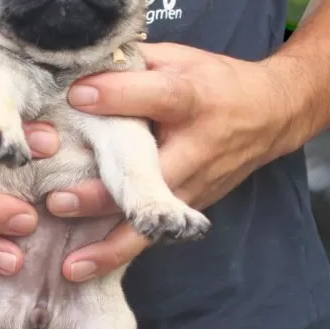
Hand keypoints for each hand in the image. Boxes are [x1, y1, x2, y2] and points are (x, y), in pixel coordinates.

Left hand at [46, 42, 287, 281]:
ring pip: (154, 223)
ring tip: (71, 263)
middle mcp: (196, 149)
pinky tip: (89, 268)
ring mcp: (197, 185)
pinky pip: (155, 234)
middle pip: (151, 177)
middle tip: (57, 201)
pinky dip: (122, 253)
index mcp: (193, 100)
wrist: (272, 115)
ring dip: (110, 245)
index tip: (76, 96)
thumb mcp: (181, 59)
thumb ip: (136, 63)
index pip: (157, 97)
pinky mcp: (193, 206)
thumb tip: (84, 64)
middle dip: (102, 194)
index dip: (117, 96)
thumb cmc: (218, 82)